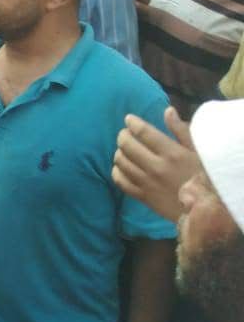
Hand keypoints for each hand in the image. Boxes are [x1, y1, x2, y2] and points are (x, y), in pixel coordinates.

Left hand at [113, 106, 198, 220]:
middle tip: (126, 134)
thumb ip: (182, 131)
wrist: (206, 211)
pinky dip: (116, 170)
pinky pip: (120, 180)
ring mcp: (147, 183)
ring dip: (119, 151)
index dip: (132, 123)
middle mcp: (156, 167)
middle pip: (127, 145)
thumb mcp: (199, 152)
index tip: (129, 119)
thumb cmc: (204, 177)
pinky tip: (122, 167)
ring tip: (125, 150)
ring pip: (120, 161)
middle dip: (123, 135)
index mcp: (172, 153)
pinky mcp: (143, 197)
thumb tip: (167, 110)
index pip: (143, 132)